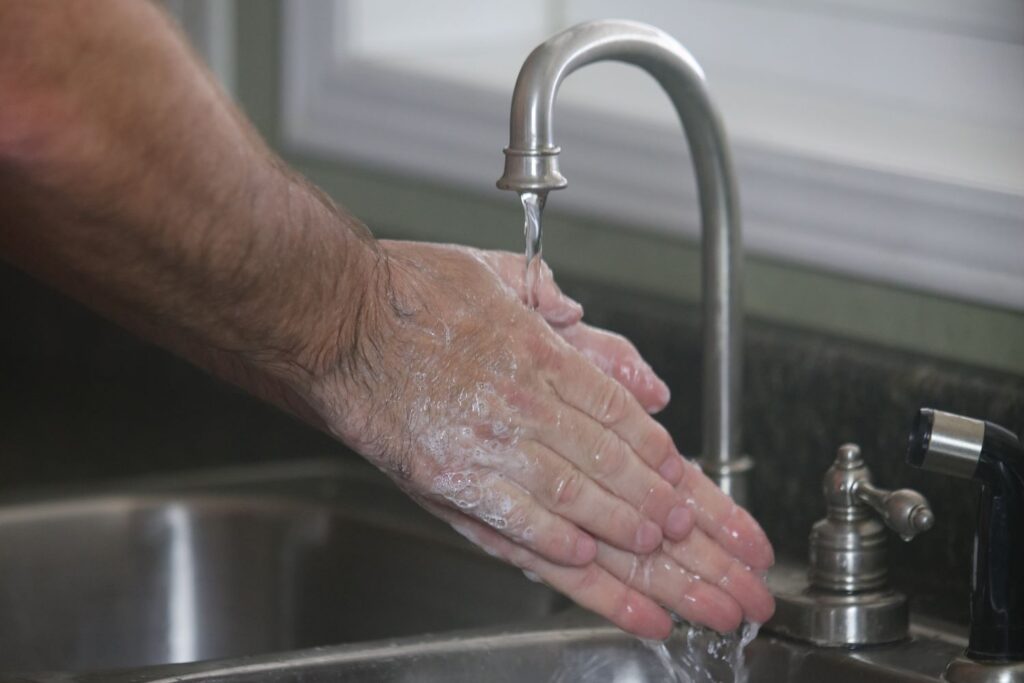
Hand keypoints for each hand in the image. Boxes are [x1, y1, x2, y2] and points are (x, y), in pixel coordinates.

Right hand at [312, 240, 693, 564]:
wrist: (333, 318)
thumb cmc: (404, 293)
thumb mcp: (489, 272)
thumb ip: (545, 293)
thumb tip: (580, 314)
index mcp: (534, 351)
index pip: (614, 410)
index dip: (655, 448)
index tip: (682, 474)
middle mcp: (518, 401)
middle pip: (608, 461)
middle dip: (658, 503)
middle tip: (692, 533)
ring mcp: (483, 444)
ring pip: (572, 496)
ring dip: (621, 531)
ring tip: (657, 557)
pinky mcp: (444, 477)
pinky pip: (510, 518)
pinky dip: (551, 543)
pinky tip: (583, 560)